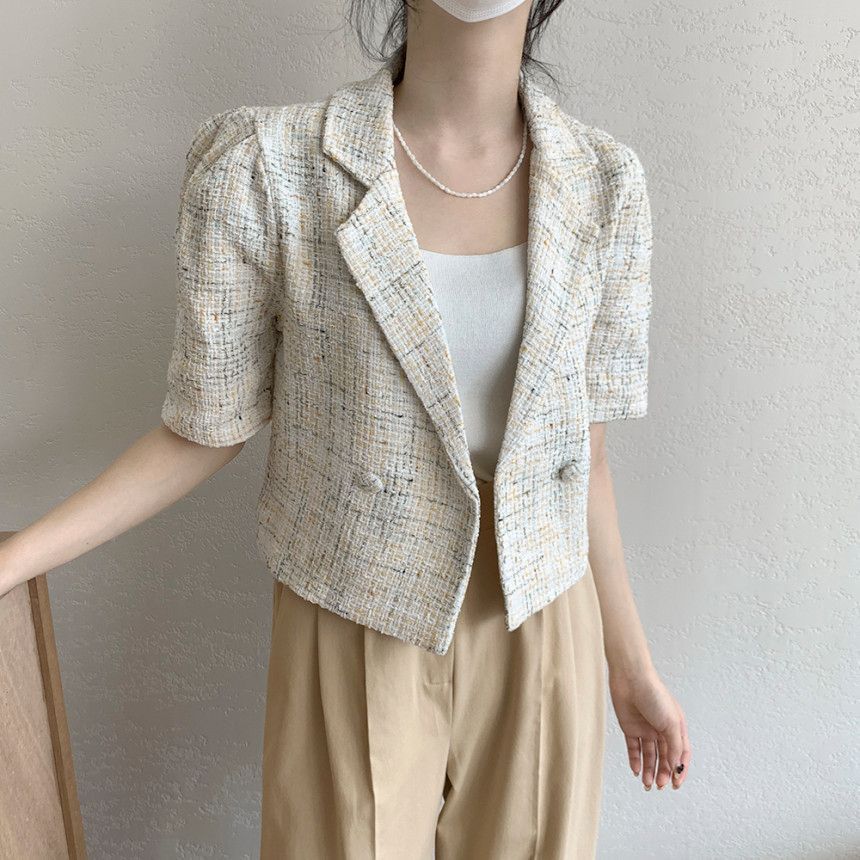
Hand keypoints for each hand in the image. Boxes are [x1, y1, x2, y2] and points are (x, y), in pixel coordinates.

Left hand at [608, 664, 690, 790]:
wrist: (630, 678)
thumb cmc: (654, 695)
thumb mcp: (671, 722)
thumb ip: (675, 746)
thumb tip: (675, 767)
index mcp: (676, 727)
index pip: (682, 754)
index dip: (680, 770)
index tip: (675, 784)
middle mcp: (662, 729)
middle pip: (664, 757)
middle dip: (663, 773)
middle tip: (659, 786)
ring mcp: (645, 729)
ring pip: (649, 755)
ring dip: (649, 770)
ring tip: (647, 784)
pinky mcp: (630, 727)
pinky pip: (634, 748)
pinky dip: (635, 760)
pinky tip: (636, 771)